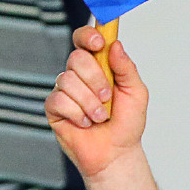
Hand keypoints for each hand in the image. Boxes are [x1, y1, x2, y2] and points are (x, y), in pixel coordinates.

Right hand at [43, 26, 147, 180]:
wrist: (116, 153)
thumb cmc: (127, 123)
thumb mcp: (136, 93)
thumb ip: (126, 68)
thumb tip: (115, 44)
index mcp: (98, 65)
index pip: (85, 39)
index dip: (88, 36)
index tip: (99, 45)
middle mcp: (79, 74)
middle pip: (76, 58)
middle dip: (95, 79)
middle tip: (107, 97)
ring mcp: (64, 90)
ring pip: (68, 80)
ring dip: (89, 102)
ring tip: (100, 117)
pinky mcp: (54, 108)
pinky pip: (59, 100)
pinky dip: (77, 114)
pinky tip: (85, 123)